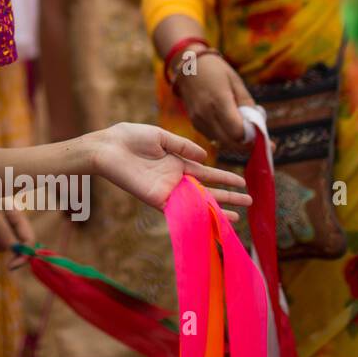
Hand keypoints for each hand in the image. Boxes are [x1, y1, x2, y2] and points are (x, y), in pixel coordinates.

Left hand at [89, 123, 250, 221]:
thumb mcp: (160, 136)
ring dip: (217, 210)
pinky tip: (211, 220)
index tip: (243, 182)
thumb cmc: (128, 137)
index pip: (207, 173)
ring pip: (197, 203)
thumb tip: (205, 156)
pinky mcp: (157, 199)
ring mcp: (167, 190)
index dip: (225, 178)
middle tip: (250, 202)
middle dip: (228, 196)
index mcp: (177, 162)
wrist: (106, 146)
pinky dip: (195, 215)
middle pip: (207, 190)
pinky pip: (180, 210)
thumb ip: (182, 146)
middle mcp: (175, 179)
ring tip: (238, 217)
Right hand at [173, 53, 255, 151]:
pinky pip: (214, 138)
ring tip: (249, 136)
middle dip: (247, 146)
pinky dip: (226, 139)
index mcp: (219, 101)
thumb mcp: (237, 83)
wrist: (189, 66)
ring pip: (221, 143)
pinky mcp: (195, 123)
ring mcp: (198, 120)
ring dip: (237, 144)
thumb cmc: (217, 71)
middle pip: (230, 142)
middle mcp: (205, 113)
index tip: (267, 141)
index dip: (253, 139)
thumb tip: (258, 127)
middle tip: (261, 144)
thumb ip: (247, 106)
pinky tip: (233, 130)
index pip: (238, 131)